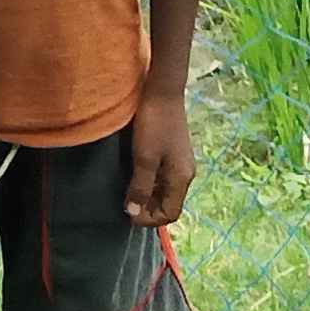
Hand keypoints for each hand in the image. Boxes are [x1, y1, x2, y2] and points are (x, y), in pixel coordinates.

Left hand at [124, 91, 193, 227]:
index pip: (170, 214)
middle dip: (147, 209)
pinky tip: (133, 176)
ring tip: (127, 192)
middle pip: (168, 204)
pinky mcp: (173, 153)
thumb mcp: (144, 158)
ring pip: (164, 191)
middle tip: (124, 204)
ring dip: (147, 196)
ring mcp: (180, 163)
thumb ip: (140, 187)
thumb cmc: (154, 124)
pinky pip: (162, 178)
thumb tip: (133, 213)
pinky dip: (149, 183)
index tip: (128, 213)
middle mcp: (184, 174)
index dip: (149, 219)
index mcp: (181, 178)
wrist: (162, 91)